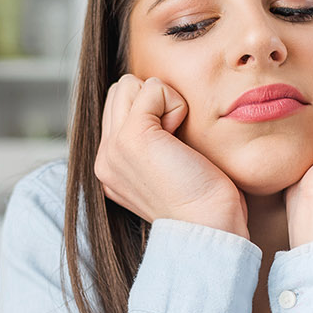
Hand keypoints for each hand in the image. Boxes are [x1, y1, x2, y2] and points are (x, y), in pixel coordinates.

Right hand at [94, 74, 248, 237]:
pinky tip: (182, 139)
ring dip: (163, 103)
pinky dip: (176, 105)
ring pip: (130, 84)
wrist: (209, 227)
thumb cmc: (204, 201)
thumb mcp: (167, 168)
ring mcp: (113, 147)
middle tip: (175, 144)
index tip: (172, 152)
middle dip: (153, 103)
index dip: (152, 113)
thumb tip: (157, 102)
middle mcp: (104, 158)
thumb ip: (152, 140)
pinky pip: (154, 89)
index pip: (117, 107)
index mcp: (109, 167)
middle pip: (120, 90)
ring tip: (176, 141)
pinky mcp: (132, 137)